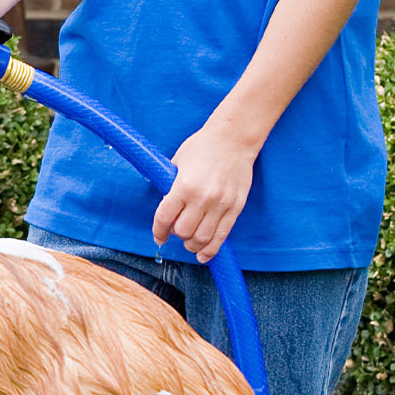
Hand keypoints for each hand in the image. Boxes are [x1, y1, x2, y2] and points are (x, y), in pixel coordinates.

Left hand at [153, 121, 257, 262]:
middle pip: (183, 232)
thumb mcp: (176, 163)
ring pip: (202, 238)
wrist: (234, 138)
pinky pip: (222, 235)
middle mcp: (202, 198)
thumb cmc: (202, 147)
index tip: (158, 237)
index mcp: (183, 187)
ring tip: (189, 243)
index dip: (158, 231)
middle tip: (176, 231)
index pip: (164, 218)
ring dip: (192, 245)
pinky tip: (203, 255)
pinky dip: (211, 250)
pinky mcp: (236, 207)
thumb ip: (169, 186)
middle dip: (176, 235)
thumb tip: (162, 206)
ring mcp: (221, 204)